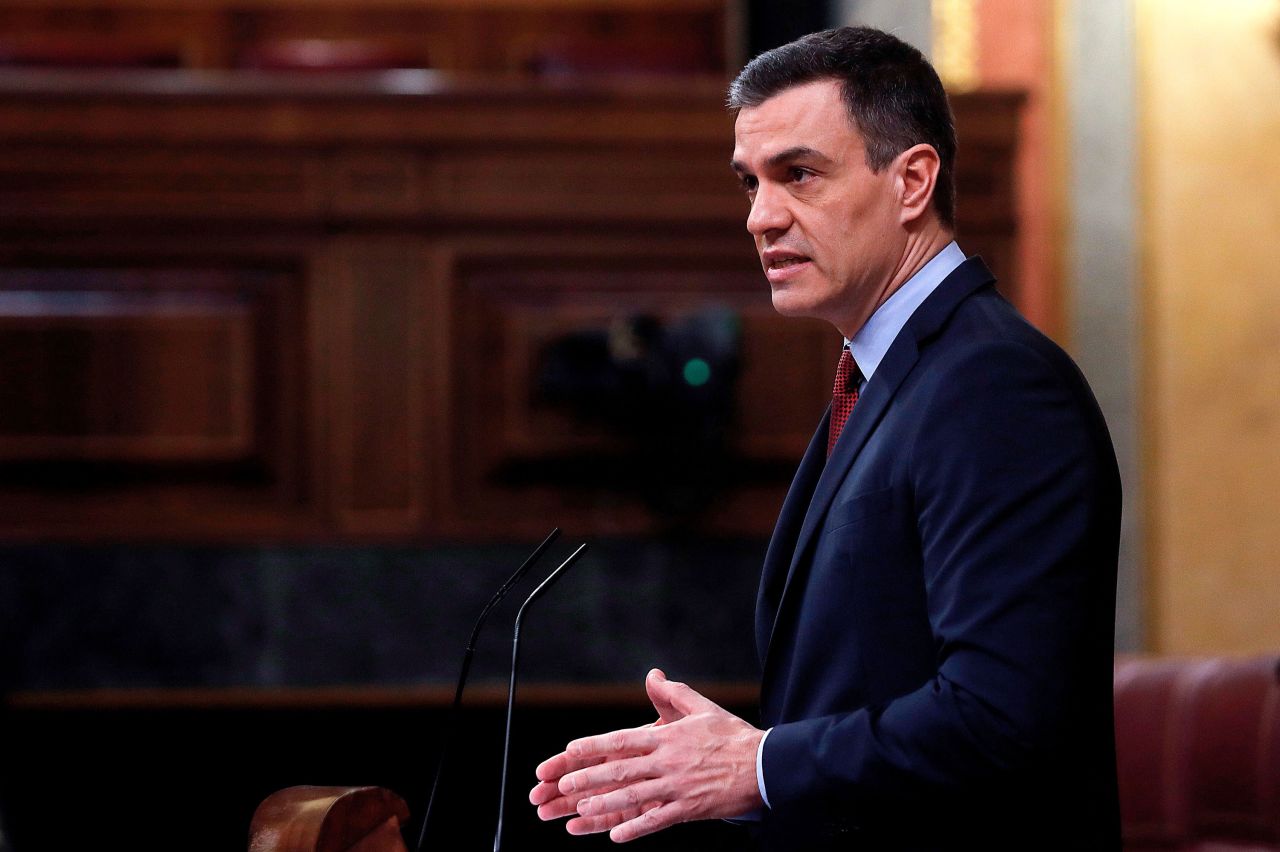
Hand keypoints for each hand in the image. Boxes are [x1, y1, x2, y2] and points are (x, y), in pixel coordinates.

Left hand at [528, 668, 764, 842]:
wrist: (765, 764)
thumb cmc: (733, 736)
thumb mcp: (702, 708)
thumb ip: (673, 693)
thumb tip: (653, 675)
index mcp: (668, 737)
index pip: (623, 740)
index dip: (595, 745)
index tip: (571, 749)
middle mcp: (668, 762)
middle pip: (621, 770)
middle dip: (590, 778)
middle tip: (564, 785)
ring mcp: (678, 787)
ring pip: (634, 796)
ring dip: (605, 804)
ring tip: (581, 809)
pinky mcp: (690, 809)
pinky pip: (658, 820)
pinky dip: (636, 828)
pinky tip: (616, 836)